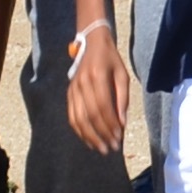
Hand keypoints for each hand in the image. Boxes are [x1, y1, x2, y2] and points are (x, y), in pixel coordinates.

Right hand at [67, 21, 129, 158]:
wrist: (91, 43)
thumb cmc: (111, 60)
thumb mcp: (122, 74)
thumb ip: (123, 98)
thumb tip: (122, 123)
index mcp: (98, 76)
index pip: (103, 106)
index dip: (110, 124)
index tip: (118, 138)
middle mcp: (82, 83)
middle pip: (91, 115)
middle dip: (102, 134)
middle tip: (111, 147)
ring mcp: (73, 89)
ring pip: (79, 118)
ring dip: (90, 136)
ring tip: (100, 148)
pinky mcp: (69, 94)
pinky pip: (72, 116)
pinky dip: (80, 131)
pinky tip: (88, 140)